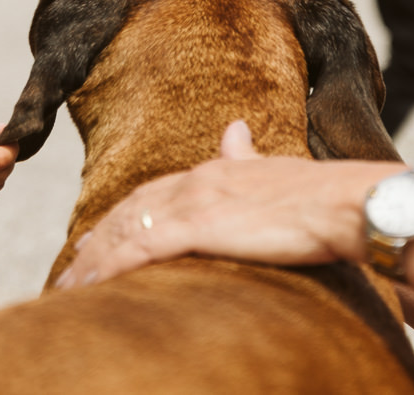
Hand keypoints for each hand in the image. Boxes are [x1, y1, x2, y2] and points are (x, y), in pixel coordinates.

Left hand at [55, 121, 396, 288]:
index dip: (125, 215)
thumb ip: (247, 154)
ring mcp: (195, 203)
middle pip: (132, 212)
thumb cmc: (320, 194)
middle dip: (99, 240)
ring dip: (95, 260)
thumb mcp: (275, 168)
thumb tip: (234, 127)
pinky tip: (94, 286)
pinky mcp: (198, 226)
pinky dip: (112, 266)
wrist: (342, 201)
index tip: (100, 234)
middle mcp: (196, 182)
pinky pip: (142, 249)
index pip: (155, 194)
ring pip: (128, 231)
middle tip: (72, 264)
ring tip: (71, 286)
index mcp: (214, 171)